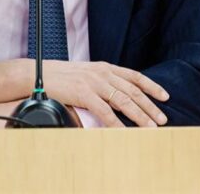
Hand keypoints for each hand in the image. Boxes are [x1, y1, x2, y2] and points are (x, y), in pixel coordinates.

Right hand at [0, 59, 168, 127]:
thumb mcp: (83, 74)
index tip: (164, 96)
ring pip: (124, 101)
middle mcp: (101, 73)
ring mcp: (93, 82)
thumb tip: (117, 95)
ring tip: (150, 128)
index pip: (133, 76)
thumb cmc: (58, 76)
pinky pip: (105, 111)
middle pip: (133, 91)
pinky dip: (116, 124)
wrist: (35, 73)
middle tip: (162, 120)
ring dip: (139, 116)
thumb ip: (101, 81)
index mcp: (102, 67)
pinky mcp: (83, 93)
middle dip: (150, 106)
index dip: (151, 86)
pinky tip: (124, 132)